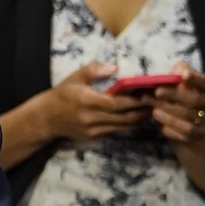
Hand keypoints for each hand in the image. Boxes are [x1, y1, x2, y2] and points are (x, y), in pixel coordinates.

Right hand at [28, 63, 151, 143]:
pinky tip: (136, 117)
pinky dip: (128, 125)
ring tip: (151, 110)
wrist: (47, 118)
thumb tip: (115, 68)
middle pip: (124, 117)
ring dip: (139, 119)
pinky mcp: (94, 137)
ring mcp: (93, 130)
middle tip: (157, 103)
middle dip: (142, 111)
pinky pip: (115, 131)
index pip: (117, 103)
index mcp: (87, 100)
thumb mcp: (76, 77)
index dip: (135, 101)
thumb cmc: (64, 94)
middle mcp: (91, 118)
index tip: (149, 95)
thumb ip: (94, 70)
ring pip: (122, 127)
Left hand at [153, 67, 204, 144]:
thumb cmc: (181, 91)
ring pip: (188, 118)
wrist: (185, 118)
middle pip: (195, 100)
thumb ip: (181, 71)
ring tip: (153, 109)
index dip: (196, 79)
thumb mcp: (181, 77)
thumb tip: (180, 71)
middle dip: (174, 95)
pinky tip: (159, 120)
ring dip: (169, 113)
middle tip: (157, 92)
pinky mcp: (200, 135)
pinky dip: (171, 126)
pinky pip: (185, 132)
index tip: (184, 76)